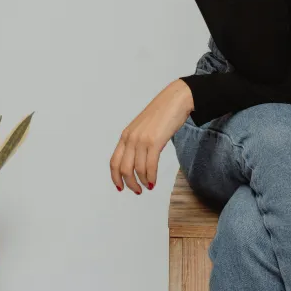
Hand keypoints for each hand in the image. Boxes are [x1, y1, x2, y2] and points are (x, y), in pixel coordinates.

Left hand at [109, 79, 193, 193]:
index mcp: (126, 135)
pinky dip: (151, 177)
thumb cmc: (162, 112)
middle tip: (137, 190)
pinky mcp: (155, 141)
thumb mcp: (143, 127)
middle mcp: (131, 138)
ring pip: (137, 169)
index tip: (120, 187)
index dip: (115, 177)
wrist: (176, 99)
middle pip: (124, 169)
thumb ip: (137, 141)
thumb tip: (136, 161)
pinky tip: (153, 181)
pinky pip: (150, 166)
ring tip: (148, 185)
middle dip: (129, 183)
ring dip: (142, 181)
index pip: (114, 162)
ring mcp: (142, 139)